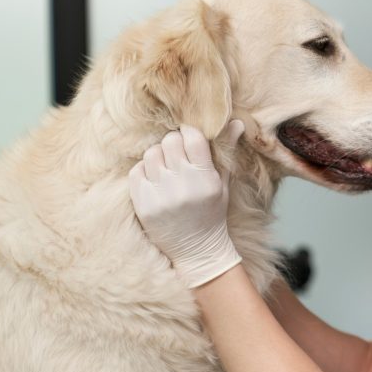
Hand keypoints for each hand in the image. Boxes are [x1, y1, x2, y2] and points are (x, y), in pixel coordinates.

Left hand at [129, 120, 244, 287]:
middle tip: (178, 154)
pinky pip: (136, 171)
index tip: (189, 138)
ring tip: (167, 169)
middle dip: (174, 144)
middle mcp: (183, 186)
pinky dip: (145, 171)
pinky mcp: (143, 204)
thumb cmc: (212, 212)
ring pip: (151, 153)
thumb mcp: (223, 183)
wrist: (197, 250)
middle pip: (169, 141)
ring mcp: (160, 196)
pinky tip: (156, 181)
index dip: (189, 132)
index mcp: (206, 179)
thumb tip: (236, 121)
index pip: (192, 138)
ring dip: (158, 157)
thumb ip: (226, 151)